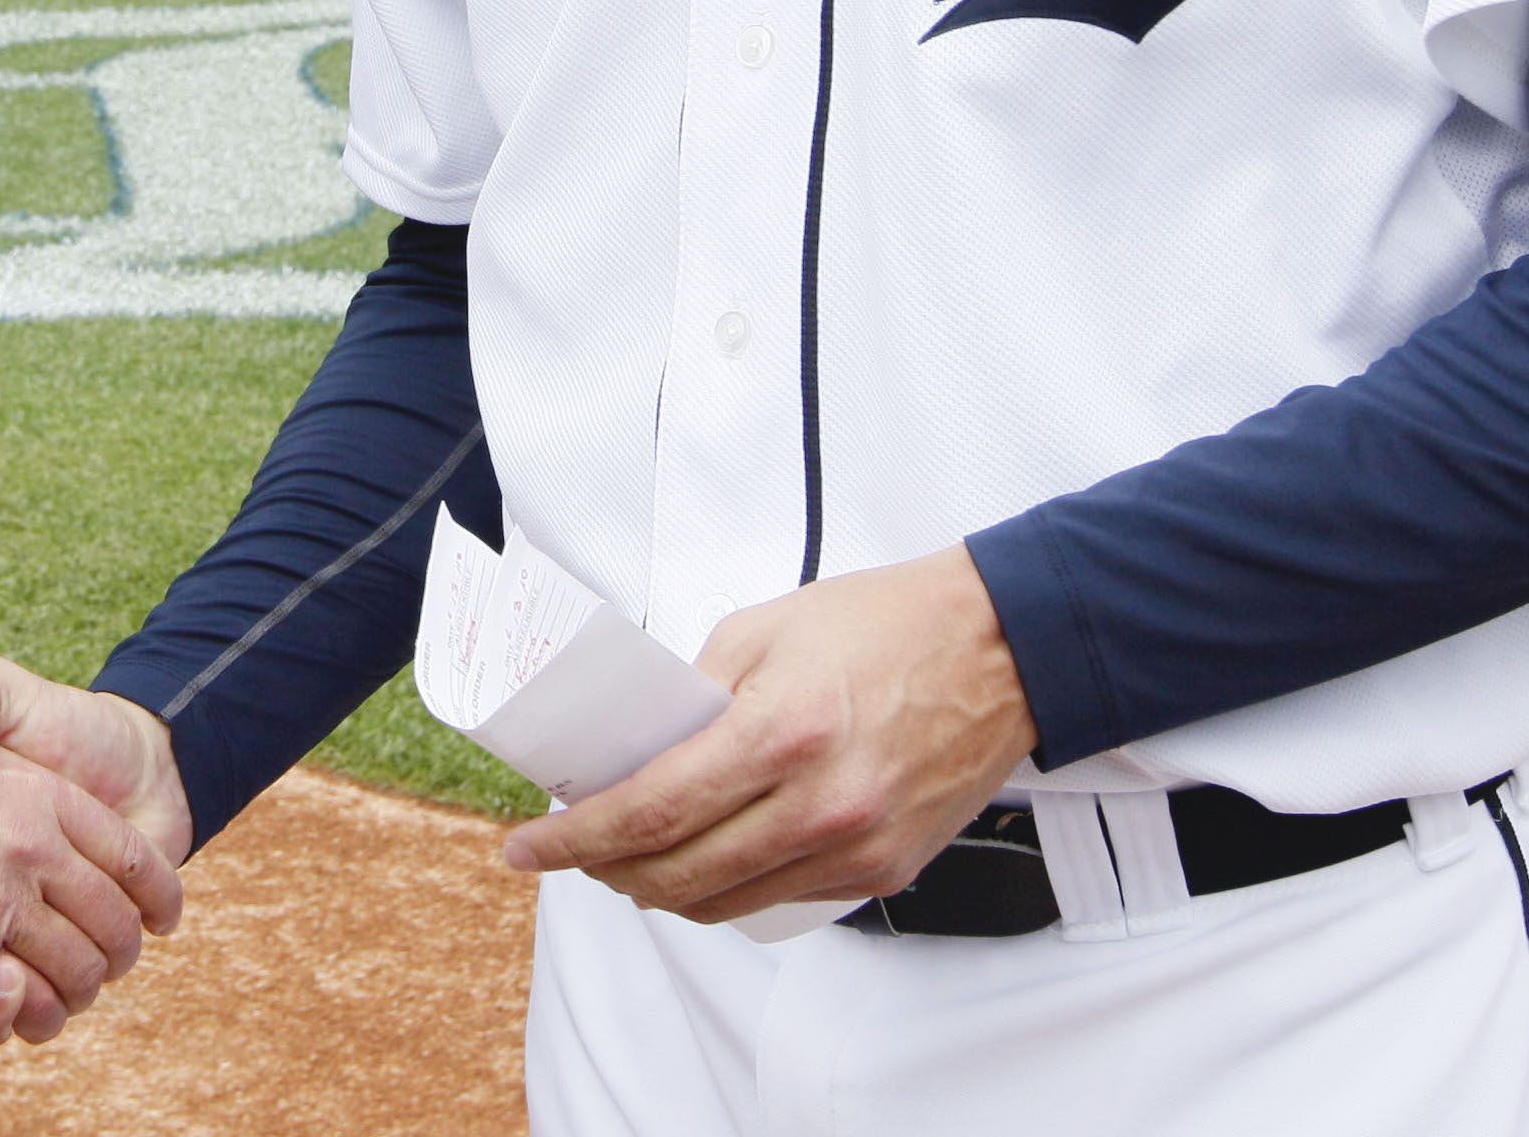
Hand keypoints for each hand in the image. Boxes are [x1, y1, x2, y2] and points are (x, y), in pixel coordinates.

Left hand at [504, 546, 1035, 925]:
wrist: (1001, 652)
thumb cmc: (885, 624)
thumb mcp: (763, 629)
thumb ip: (693, 694)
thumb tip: (634, 750)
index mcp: (780, 732)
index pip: (651, 812)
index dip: (576, 841)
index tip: (528, 847)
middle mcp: (819, 806)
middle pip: (677, 875)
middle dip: (605, 871)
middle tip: (571, 851)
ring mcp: (854, 849)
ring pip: (723, 904)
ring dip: (659, 889)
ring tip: (627, 858)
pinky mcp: (883, 871)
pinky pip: (780, 898)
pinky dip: (727, 886)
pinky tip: (705, 857)